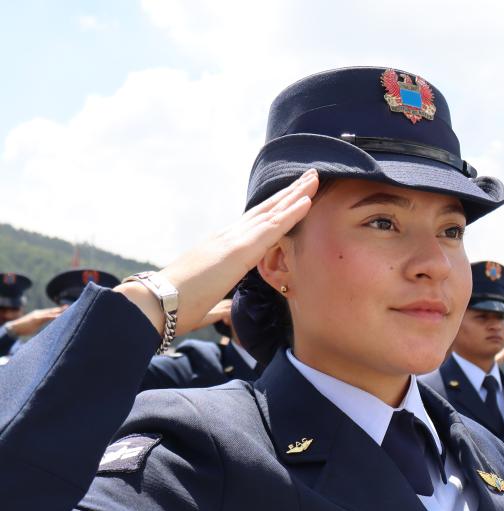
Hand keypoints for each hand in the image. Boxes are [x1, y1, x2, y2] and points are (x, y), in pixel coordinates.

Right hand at [3, 307, 62, 337]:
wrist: (14, 328)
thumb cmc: (25, 328)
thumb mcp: (36, 325)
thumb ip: (42, 323)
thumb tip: (50, 327)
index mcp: (40, 315)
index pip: (51, 312)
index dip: (59, 310)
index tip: (67, 308)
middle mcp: (40, 313)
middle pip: (53, 310)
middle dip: (61, 309)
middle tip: (70, 306)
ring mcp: (38, 315)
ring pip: (51, 312)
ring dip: (59, 311)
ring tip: (68, 310)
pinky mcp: (36, 319)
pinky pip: (47, 317)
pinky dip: (53, 316)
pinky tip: (59, 316)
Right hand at [116, 170, 318, 337]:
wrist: (156, 303)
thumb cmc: (177, 306)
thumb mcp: (208, 304)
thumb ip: (221, 305)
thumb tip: (228, 310)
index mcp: (222, 248)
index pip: (255, 224)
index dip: (277, 209)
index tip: (296, 196)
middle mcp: (228, 237)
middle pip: (265, 210)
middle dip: (290, 193)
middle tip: (311, 177)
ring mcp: (232, 240)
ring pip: (271, 213)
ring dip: (295, 195)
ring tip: (315, 179)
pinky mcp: (238, 250)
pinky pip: (271, 229)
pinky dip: (290, 214)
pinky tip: (307, 202)